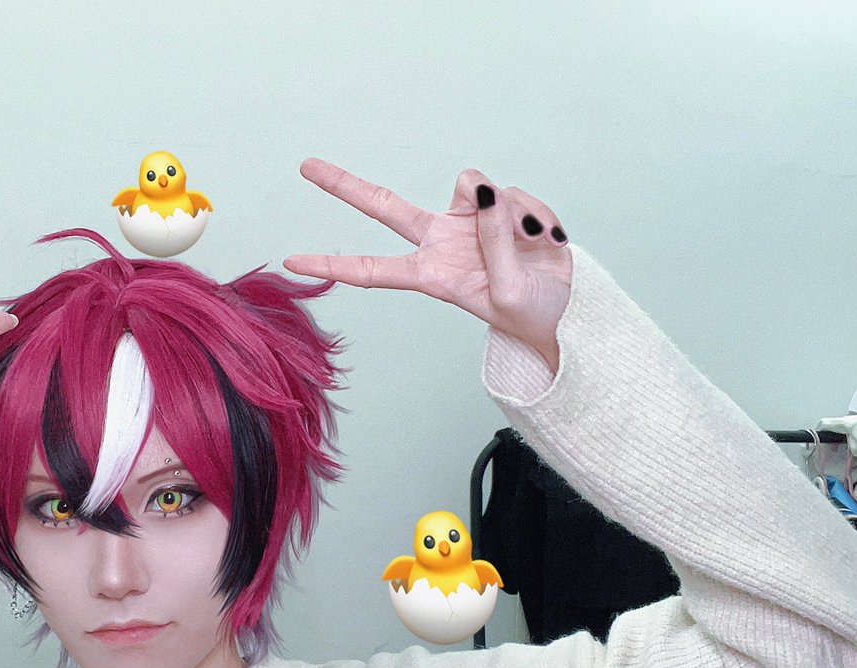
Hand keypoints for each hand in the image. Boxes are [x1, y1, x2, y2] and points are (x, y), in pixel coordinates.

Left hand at [283, 159, 572, 371]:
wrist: (566, 306)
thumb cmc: (530, 312)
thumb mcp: (507, 291)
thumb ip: (493, 241)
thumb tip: (482, 189)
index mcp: (430, 276)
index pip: (371, 270)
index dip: (332, 264)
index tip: (290, 261)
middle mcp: (440, 242)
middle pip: (384, 207)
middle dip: (345, 186)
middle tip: (304, 166)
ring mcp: (468, 220)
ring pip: (473, 188)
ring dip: (506, 214)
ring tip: (531, 246)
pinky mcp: (500, 205)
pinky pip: (513, 193)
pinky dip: (533, 215)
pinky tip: (544, 239)